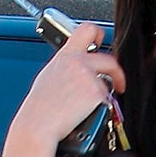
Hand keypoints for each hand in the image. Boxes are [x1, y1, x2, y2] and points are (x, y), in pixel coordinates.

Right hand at [13, 22, 125, 143]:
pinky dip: (101, 108)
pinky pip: (107, 100)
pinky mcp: (97, 93)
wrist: (38, 126)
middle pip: (109, 59)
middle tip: (117, 82)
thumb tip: (80, 68)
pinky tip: (85, 114)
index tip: (103, 43)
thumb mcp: (49, 77)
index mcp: (65, 56)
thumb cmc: (40, 108)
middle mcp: (78, 63)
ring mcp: (89, 78)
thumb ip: (67, 67)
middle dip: (117, 72)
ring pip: (107, 84)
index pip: (87, 30)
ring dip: (102, 95)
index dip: (99, 33)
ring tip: (84, 107)